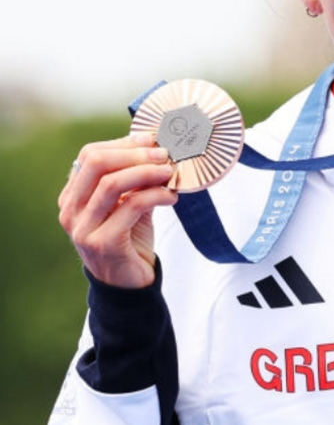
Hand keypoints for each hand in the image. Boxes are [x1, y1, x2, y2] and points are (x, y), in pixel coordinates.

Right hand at [58, 132, 177, 288]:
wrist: (128, 283)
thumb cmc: (130, 239)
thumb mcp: (129, 205)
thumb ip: (135, 181)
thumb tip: (156, 148)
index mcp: (73, 196)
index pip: (90, 156)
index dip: (122, 143)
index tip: (151, 141)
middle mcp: (71, 210)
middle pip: (97, 164)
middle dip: (136, 154)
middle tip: (164, 155)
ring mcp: (83, 228)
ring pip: (112, 183)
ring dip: (147, 173)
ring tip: (170, 173)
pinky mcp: (102, 243)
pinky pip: (130, 207)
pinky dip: (155, 196)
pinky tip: (171, 198)